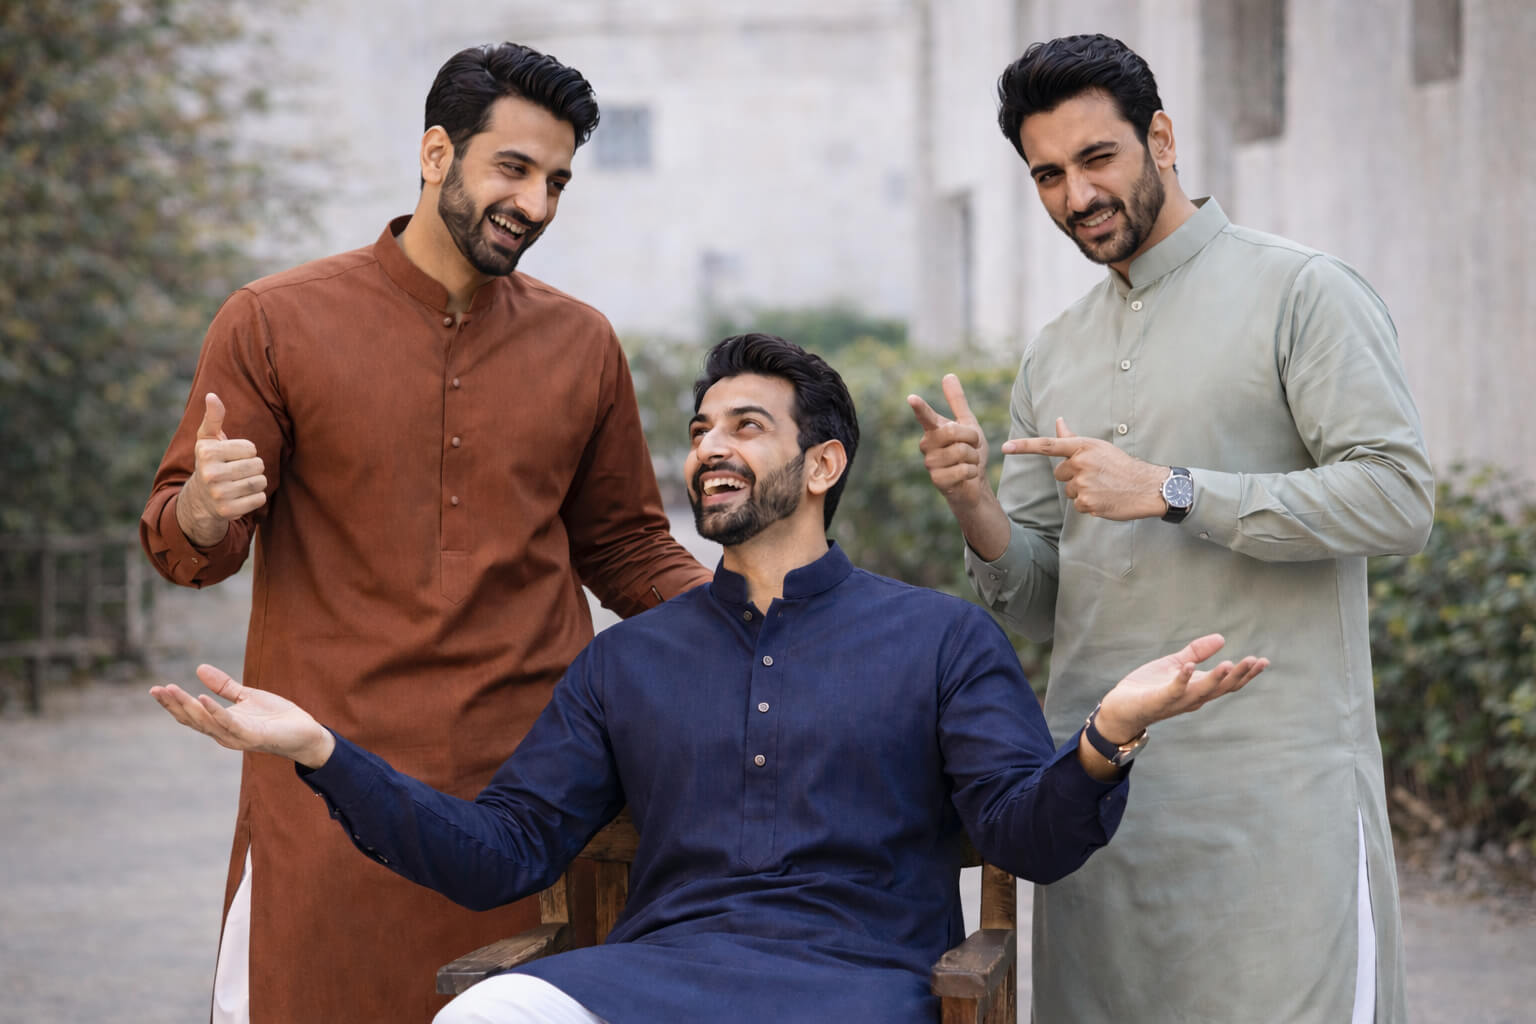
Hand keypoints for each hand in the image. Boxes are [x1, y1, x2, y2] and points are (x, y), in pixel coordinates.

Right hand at [149, 665, 334, 767]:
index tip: (155, 689)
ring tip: (171, 690)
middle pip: (192, 720)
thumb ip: (223, 686)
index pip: (190, 714)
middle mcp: (224, 733)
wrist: (305, 733)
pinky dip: (214, 711)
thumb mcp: (246, 696)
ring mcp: (237, 736)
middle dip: (173, 705)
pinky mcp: (252, 736)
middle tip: (156, 689)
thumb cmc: (276, 717)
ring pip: (205, 722)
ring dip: (187, 707)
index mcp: (221, 724)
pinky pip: (229, 723)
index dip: (173, 703)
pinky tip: (202, 698)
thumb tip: (199, 668)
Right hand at [174, 392, 266, 546]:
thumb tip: (212, 395)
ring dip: (257, 482)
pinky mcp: (228, 511)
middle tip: (238, 471)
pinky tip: (242, 496)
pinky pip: (260, 499)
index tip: (232, 457)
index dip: (247, 452)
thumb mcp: (208, 440)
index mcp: (207, 452)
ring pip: (261, 482)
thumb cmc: (210, 463)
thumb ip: (213, 418)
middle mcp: (210, 474)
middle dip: (254, 467)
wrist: (200, 500)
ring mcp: (218, 494)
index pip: (251, 448)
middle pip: (258, 465)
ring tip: (241, 482)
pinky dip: (256, 497)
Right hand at [908, 375, 991, 507]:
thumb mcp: (968, 424)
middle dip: (971, 438)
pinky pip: (963, 469)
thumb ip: (957, 402)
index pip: (926, 416)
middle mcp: (927, 445)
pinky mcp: (938, 480)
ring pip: (960, 451)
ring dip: (973, 457)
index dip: (920, 407)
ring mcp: (931, 464)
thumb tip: (948, 375)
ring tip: (968, 462)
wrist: (973, 483)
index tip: (912, 398)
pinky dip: (972, 471)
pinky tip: (967, 475)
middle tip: (973, 446)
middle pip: (952, 431)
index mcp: (933, 430)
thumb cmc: (968, 452)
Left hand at [1001, 418, 1166, 520]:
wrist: (1146, 486)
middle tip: (1096, 476)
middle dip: (1073, 476)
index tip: (1005, 448)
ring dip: (1081, 491)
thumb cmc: (1120, 465)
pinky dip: (1089, 504)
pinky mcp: (1086, 502)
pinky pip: (1077, 505)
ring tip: (1102, 487)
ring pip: (1068, 490)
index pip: (1047, 445)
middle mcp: (1080, 463)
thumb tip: (1057, 421)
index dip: (1024, 446)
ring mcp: (1083, 483)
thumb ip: (1072, 438)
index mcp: (1082, 447)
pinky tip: (1104, 498)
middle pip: (1059, 473)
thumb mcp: (1098, 447)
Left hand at [1091, 634, 1268, 745]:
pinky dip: (1181, 679)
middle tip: (1257, 661)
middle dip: (1240, 675)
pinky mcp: (1157, 701)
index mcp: (1198, 689)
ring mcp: (1176, 701)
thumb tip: (1221, 638)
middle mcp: (1192, 698)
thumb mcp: (1175, 664)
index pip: (1228, 683)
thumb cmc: (1147, 688)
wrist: (1120, 709)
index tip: (1264, 661)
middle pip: (1222, 688)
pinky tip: (1188, 666)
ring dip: (1216, 678)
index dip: (1246, 673)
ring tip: (1231, 663)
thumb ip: (1196, 652)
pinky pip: (1172, 691)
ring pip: (1202, 691)